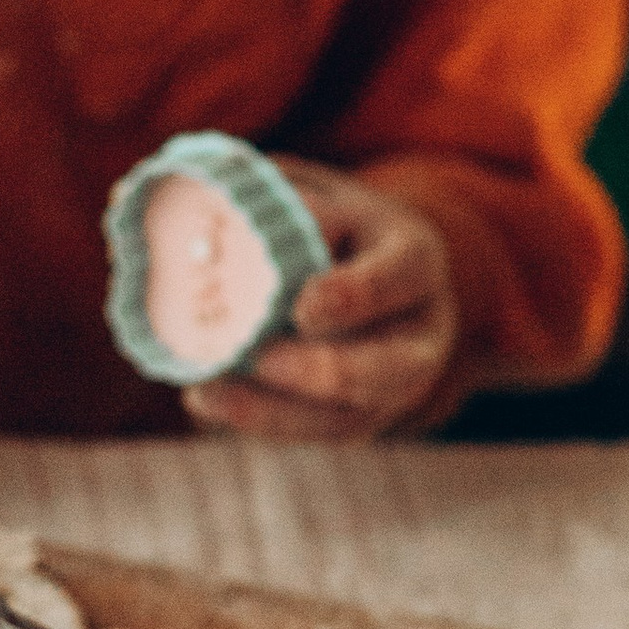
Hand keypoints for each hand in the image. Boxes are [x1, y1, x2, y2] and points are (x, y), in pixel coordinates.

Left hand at [183, 158, 458, 443]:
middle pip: (388, 368)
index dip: (353, 296)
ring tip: (208, 393)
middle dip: (323, 371)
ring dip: (276, 411)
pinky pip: (315, 435)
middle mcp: (421, 331)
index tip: (301, 307)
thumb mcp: (326, 194)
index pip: (397, 278)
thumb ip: (290, 201)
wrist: (373, 270)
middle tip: (260, 357)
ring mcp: (395, 386)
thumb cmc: (337, 224)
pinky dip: (262, 423)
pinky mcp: (360, 419)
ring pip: (348, 418)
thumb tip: (227, 212)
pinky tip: (208, 402)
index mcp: (416, 260)